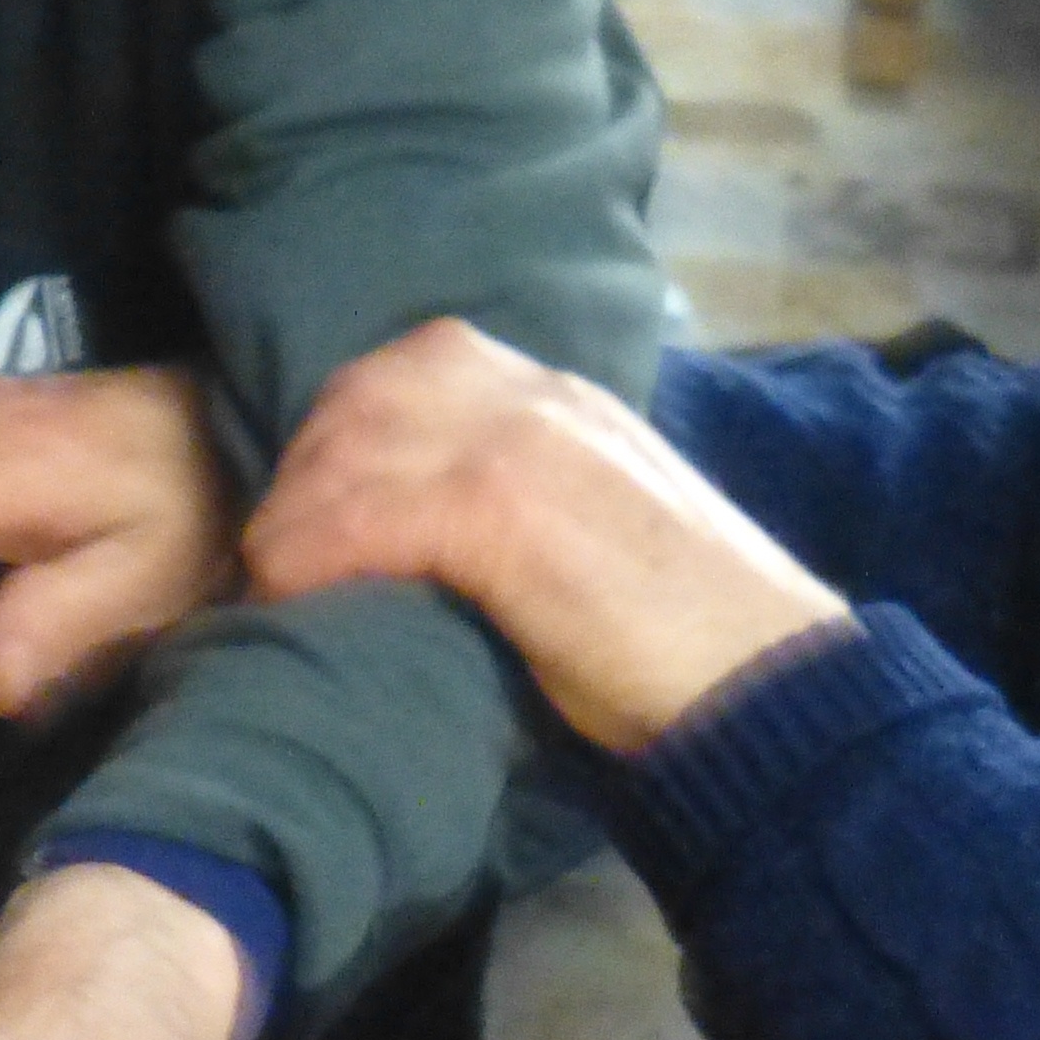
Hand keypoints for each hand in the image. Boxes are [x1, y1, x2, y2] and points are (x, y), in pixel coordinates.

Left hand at [239, 320, 849, 749]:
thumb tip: (445, 534)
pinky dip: (307, 558)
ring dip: (293, 519)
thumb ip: (541, 497)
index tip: (318, 491)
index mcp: (570, 398)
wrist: (766, 678)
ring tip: (273, 586)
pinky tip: (291, 601)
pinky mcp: (498, 512)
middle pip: (366, 392)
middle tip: (278, 549)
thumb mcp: (610, 525)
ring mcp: (519, 446)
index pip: (422, 360)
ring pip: (350, 450)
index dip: (349, 423)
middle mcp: (540, 399)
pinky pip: (359, 516)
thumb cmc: (694, 633)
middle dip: (306, 467)